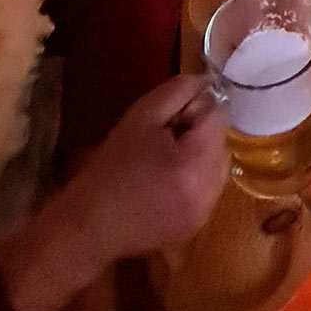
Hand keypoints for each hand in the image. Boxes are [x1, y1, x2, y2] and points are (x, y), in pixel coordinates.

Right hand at [0, 78, 227, 310]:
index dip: (194, 110)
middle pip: (221, 142)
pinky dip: (193, 182)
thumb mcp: (141, 116)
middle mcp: (210, 190)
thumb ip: (179, 91)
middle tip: (161, 141)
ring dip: (198, 159)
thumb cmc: (112, 166)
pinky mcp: (197, 227)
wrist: (89, 223)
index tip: (168, 120)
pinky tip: (163, 186)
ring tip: (161, 164)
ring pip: (217, 167)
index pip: (219, 116)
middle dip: (199, 135)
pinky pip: (207, 192)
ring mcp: (205, 213)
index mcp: (196, 162)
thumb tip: (206, 84)